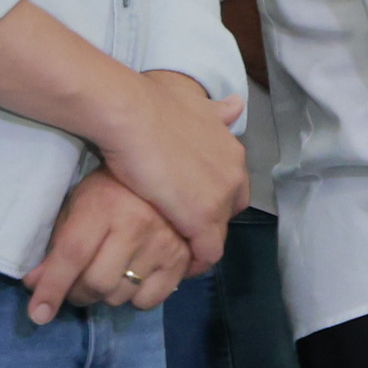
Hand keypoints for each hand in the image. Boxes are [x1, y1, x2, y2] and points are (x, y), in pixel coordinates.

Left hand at [26, 172, 194, 323]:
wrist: (162, 177)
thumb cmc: (109, 192)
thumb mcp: (76, 209)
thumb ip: (55, 246)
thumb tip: (35, 285)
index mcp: (103, 206)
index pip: (73, 254)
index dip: (52, 287)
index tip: (39, 313)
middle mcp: (136, 225)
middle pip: (97, 282)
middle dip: (78, 294)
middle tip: (75, 287)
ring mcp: (162, 243)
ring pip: (121, 295)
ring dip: (105, 296)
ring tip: (106, 277)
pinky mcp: (181, 259)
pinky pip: (149, 300)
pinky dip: (134, 299)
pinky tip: (132, 279)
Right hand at [94, 68, 248, 272]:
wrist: (131, 114)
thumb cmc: (153, 103)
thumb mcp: (195, 102)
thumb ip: (216, 110)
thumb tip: (236, 105)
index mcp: (232, 152)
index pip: (233, 189)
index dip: (213, 200)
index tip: (191, 207)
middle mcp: (234, 176)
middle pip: (228, 214)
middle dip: (209, 222)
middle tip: (180, 228)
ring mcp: (220, 199)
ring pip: (217, 235)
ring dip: (199, 244)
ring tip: (176, 252)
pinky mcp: (201, 220)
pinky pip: (207, 253)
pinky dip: (195, 262)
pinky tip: (176, 265)